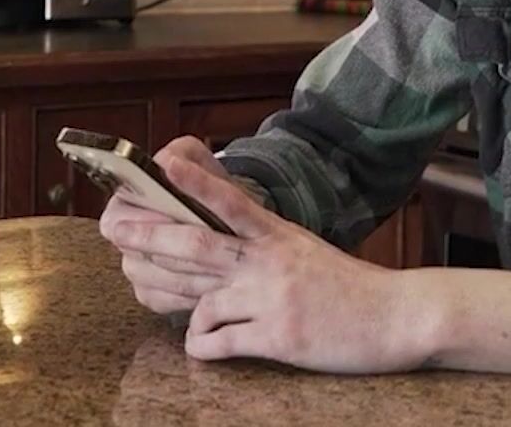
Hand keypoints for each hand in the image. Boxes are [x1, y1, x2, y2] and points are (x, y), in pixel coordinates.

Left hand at [102, 138, 426, 373]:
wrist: (396, 317)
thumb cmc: (349, 287)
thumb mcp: (304, 251)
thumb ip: (262, 248)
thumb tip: (217, 252)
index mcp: (278, 236)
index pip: (232, 202)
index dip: (196, 183)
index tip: (163, 165)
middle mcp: (271, 263)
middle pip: (198, 246)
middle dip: (150, 238)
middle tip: (114, 231)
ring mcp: (272, 300)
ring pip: (201, 298)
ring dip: (172, 302)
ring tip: (159, 301)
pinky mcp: (278, 337)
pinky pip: (221, 341)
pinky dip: (201, 345)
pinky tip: (201, 346)